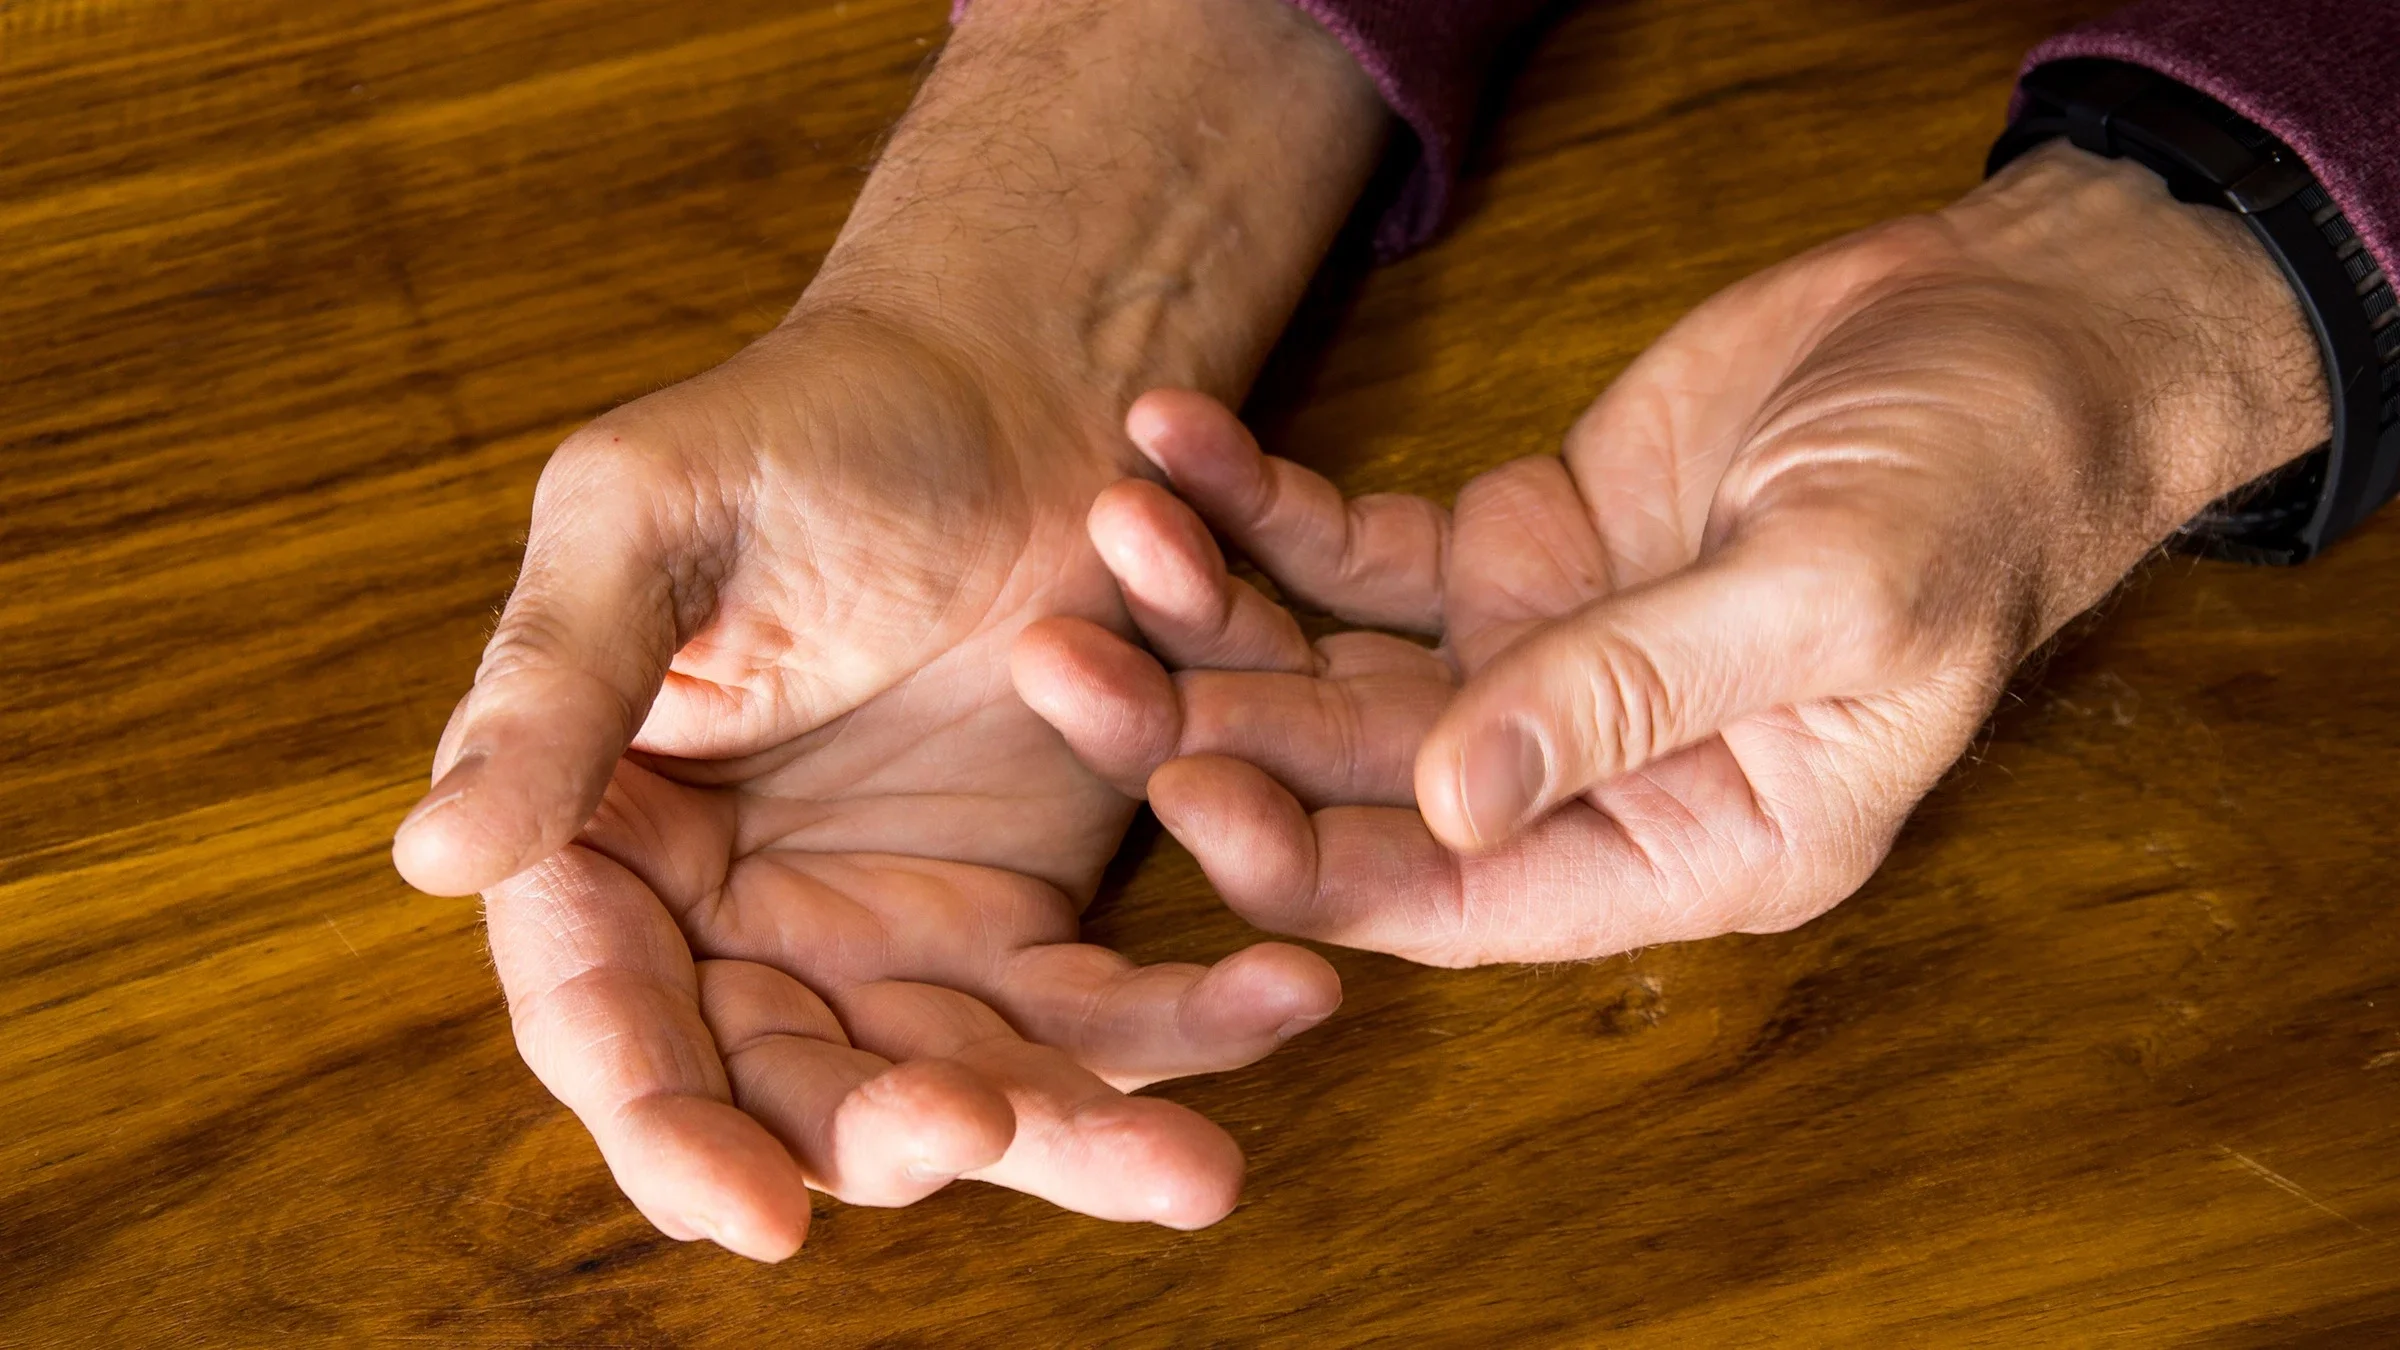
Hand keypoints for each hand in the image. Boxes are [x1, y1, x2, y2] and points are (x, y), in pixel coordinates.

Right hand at [390, 0, 1385, 1257]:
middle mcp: (738, 927)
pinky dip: (1189, 1027)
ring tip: (1190, 1163)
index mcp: (606, 848)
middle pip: (797, 1093)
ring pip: (965, 1087)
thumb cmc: (804, 429)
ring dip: (1074, 1136)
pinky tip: (1284, 997)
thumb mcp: (648, 519)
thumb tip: (432, 856)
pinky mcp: (1021, 922)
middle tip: (981, 1133)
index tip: (752, 1212)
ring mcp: (886, 939)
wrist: (1004, 389)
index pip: (612, 1024)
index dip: (669, 1129)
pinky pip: (1098, 1012)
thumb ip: (555, 684)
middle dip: (892, 1141)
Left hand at [1017, 142, 2327, 966]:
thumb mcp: (1831, 597)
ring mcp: (1533, 662)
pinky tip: (1176, 437)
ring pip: (1327, 666)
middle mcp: (1588, 777)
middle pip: (1354, 784)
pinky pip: (1351, 546)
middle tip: (1066, 656)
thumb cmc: (1978, 487)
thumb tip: (1450, 802)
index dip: (1307, 858)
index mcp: (1686, 846)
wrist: (2015, 337)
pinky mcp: (1506, 550)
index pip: (1457, 892)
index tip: (1178, 784)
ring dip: (1211, 608)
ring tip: (1111, 523)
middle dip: (1208, 725)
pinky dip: (1261, 501)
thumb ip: (1636, 700)